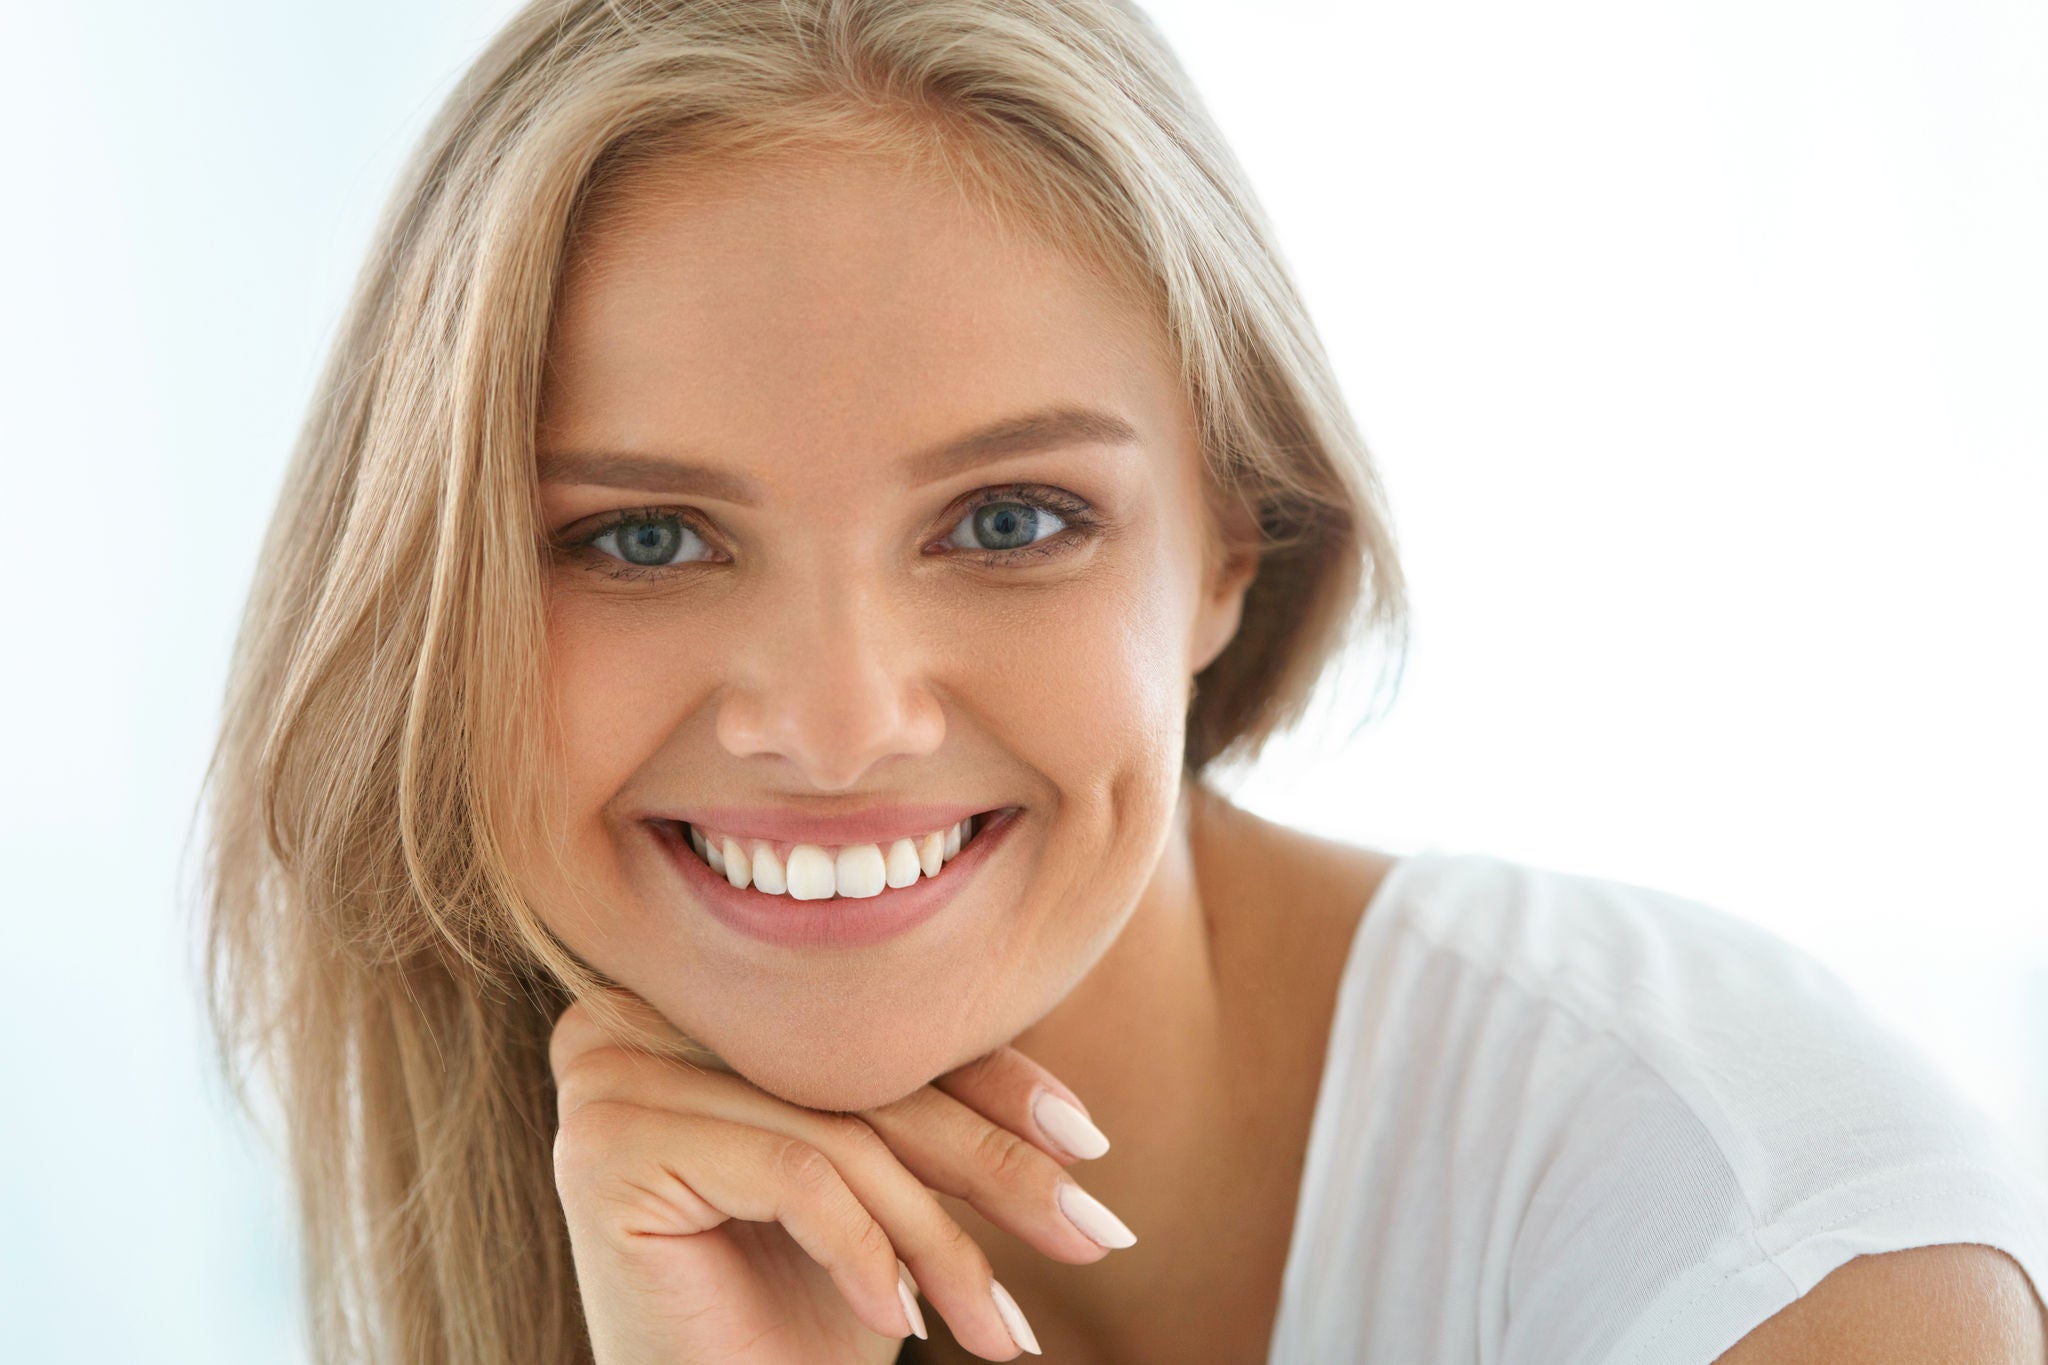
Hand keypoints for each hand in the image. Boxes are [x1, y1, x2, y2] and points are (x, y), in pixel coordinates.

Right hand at [549, 989, 1124, 1362]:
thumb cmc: (798, 1307)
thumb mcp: (889, 1181)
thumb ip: (938, 1090)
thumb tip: (1078, 1118)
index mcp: (692, 996)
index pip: (868, 1026)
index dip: (992, 1084)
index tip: (1091, 1146)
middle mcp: (631, 1013)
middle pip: (857, 1076)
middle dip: (990, 1165)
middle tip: (1093, 1233)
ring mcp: (606, 1070)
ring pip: (837, 1133)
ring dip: (940, 1241)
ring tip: (998, 1329)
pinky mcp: (607, 1145)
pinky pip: (794, 1175)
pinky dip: (865, 1256)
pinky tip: (900, 1327)